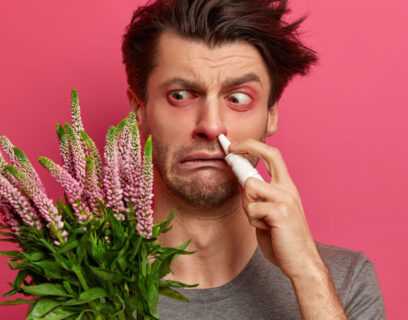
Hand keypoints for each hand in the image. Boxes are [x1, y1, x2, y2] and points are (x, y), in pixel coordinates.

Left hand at [229, 139, 323, 278]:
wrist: (301, 261)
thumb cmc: (283, 238)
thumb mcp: (270, 212)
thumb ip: (259, 197)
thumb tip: (241, 182)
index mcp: (286, 187)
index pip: (273, 156)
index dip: (253, 146)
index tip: (235, 145)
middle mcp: (288, 188)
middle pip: (271, 155)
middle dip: (248, 146)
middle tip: (231, 149)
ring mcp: (286, 199)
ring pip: (250, 186)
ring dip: (247, 205)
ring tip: (259, 220)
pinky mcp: (280, 212)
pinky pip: (252, 207)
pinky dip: (252, 219)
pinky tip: (265, 228)